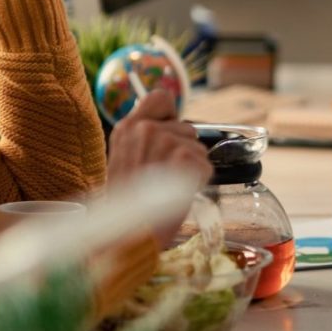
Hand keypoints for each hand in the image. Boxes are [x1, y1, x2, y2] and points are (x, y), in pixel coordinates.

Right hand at [106, 89, 212, 247]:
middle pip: (187, 128)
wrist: (128, 234)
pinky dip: (199, 181)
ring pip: (198, 148)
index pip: (160, 96)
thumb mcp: (125, 162)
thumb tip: (175, 129)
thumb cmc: (127, 205)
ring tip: (167, 188)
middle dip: (184, 150)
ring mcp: (167, 142)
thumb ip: (144, 142)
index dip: (172, 114)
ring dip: (191, 168)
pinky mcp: (185, 158)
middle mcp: (146, 129)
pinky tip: (178, 193)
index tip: (170, 130)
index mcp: (126, 128)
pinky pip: (205, 165)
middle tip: (164, 177)